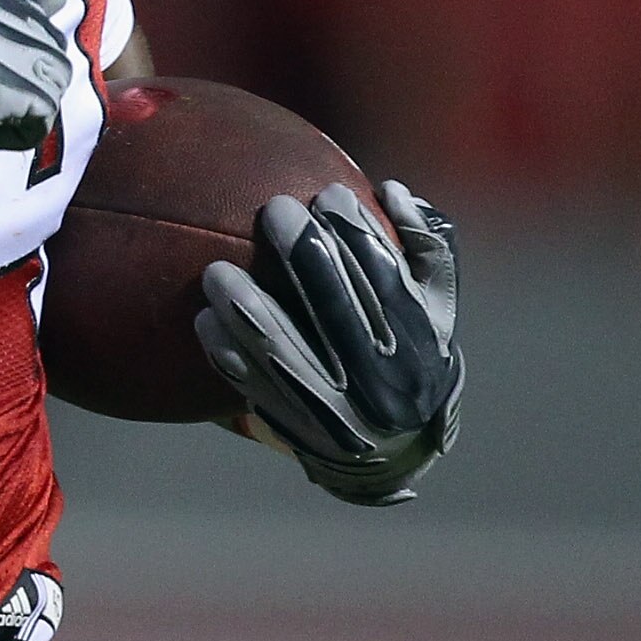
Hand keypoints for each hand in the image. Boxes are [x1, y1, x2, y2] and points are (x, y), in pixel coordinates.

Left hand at [194, 181, 462, 505]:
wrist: (393, 449)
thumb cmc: (408, 350)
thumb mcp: (435, 306)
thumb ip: (426, 247)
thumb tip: (392, 191)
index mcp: (422, 344)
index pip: (391, 282)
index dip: (361, 236)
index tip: (329, 192)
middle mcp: (383, 383)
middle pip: (338, 313)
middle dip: (305, 258)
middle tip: (274, 208)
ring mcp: (339, 411)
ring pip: (288, 355)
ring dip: (248, 311)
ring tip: (215, 271)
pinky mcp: (299, 430)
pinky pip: (255, 388)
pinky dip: (228, 355)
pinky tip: (204, 320)